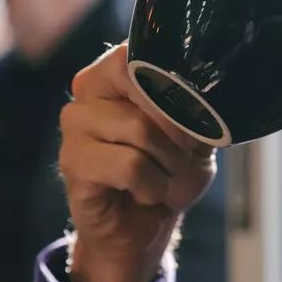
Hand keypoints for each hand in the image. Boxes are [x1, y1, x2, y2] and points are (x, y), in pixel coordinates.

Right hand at [59, 44, 216, 281]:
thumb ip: (199, 108)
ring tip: (164, 177)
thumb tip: (209, 91)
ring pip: (139, 130)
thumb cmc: (168, 173)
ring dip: (167, 163)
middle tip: (182, 155)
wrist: (146, 227)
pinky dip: (151, 186)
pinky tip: (144, 192)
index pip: (139, 54)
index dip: (174, 86)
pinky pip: (129, 166)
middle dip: (176, 129)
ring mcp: (75, 126)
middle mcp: (87, 90)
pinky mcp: (72, 162)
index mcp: (115, 72)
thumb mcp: (196, 136)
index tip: (194, 118)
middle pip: (143, 89)